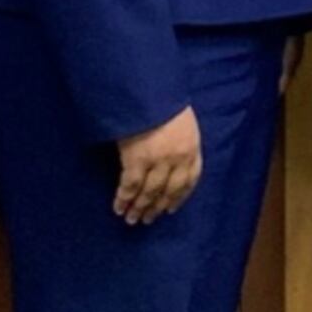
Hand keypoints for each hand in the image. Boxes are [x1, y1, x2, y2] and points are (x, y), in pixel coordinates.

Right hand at [113, 106, 201, 223]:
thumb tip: (171, 157)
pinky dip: (124, 198)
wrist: (147, 91)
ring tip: (131, 219)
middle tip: (147, 220)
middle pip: (169, 190)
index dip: (180, 197)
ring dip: (139, 208)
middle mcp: (178, 158)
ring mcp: (158, 160)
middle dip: (157, 207)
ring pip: (149, 192)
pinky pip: (130, 186)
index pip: (190, 179)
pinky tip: (119, 207)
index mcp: (192, 147)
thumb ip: (179, 139)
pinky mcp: (137, 160)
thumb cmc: (162, 100)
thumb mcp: (181, 120)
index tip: (171, 208)